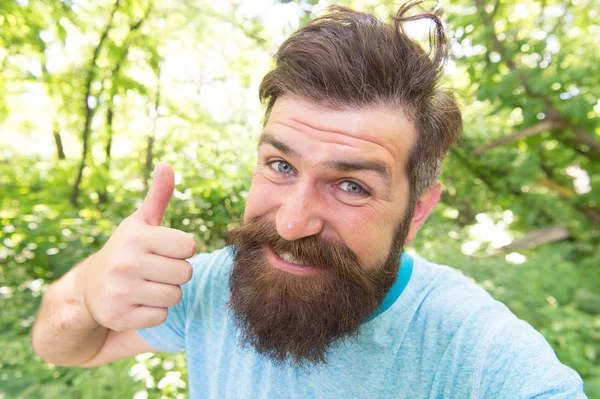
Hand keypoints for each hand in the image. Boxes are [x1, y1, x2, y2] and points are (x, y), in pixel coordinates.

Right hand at [78, 162, 195, 330]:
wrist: (89, 288)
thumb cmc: (126, 250)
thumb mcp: (140, 223)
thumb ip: (159, 196)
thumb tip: (167, 164)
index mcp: (135, 237)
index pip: (188, 246)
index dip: (182, 250)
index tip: (165, 250)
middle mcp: (125, 262)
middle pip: (185, 273)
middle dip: (176, 273)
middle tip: (156, 270)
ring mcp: (120, 291)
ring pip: (175, 295)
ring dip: (167, 293)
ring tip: (147, 285)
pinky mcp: (118, 316)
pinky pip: (161, 316)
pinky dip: (155, 312)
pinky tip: (138, 302)